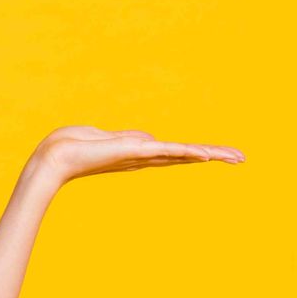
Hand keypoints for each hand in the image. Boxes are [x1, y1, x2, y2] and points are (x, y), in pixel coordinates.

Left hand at [28, 126, 244, 186]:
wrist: (54, 157)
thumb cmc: (75, 147)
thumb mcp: (109, 139)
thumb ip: (131, 139)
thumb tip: (149, 140)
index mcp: (141, 155)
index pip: (178, 153)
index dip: (201, 153)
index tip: (223, 156)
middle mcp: (145, 158)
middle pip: (187, 155)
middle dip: (215, 155)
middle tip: (242, 158)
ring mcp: (140, 156)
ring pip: (182, 153)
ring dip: (210, 153)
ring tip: (234, 156)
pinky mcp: (132, 151)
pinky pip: (165, 151)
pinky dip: (185, 152)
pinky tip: (203, 155)